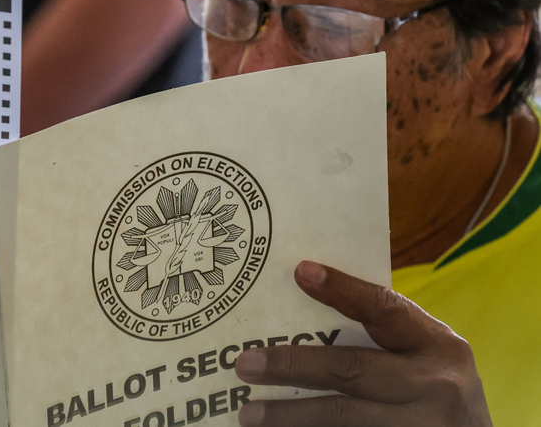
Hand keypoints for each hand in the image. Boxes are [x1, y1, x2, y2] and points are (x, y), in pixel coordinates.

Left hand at [234, 261, 491, 425]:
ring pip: (344, 418)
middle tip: (245, 364)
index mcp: (438, 347)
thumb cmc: (436, 394)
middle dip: (293, 366)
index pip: (385, 310)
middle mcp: (434, 386)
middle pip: (351, 371)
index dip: (343, 290)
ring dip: (290, 416)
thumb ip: (383, 338)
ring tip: (248, 413)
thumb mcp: (425, 358)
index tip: (301, 272)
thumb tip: (302, 308)